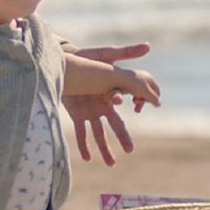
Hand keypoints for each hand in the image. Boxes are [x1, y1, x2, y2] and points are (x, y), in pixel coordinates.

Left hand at [62, 42, 150, 165]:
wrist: (62, 62)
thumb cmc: (85, 57)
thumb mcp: (106, 54)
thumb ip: (126, 53)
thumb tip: (148, 46)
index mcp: (112, 91)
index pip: (125, 103)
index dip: (132, 107)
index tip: (139, 109)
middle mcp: (103, 104)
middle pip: (115, 123)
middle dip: (123, 137)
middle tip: (130, 150)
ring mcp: (90, 110)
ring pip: (99, 132)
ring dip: (104, 148)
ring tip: (111, 164)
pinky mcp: (76, 114)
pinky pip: (81, 132)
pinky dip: (83, 145)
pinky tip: (88, 158)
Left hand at [123, 68, 161, 110]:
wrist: (116, 78)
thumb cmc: (133, 85)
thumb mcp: (146, 93)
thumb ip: (153, 99)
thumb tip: (159, 105)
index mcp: (149, 78)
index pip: (157, 90)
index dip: (155, 99)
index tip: (152, 105)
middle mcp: (143, 77)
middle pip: (148, 93)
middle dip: (145, 101)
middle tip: (139, 108)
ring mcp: (135, 80)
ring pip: (141, 93)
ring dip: (139, 101)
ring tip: (135, 103)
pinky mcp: (127, 83)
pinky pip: (135, 92)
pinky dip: (134, 97)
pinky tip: (132, 100)